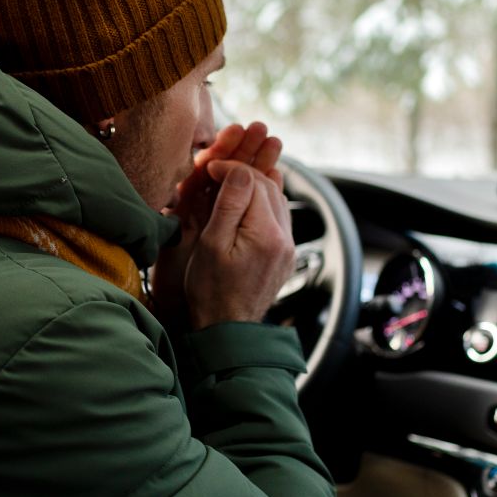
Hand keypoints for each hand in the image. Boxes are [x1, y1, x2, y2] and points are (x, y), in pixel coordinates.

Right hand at [150, 123, 283, 322]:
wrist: (227, 329)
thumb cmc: (211, 290)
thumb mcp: (211, 244)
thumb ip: (229, 204)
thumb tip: (240, 169)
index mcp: (265, 233)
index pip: (254, 181)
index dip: (230, 167)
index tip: (209, 167)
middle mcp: (284, 238)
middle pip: (269, 186)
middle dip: (244, 172)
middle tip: (217, 170)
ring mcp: (287, 247)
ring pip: (276, 199)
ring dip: (255, 185)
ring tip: (229, 181)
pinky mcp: (285, 254)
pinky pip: (278, 216)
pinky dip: (262, 203)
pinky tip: (246, 203)